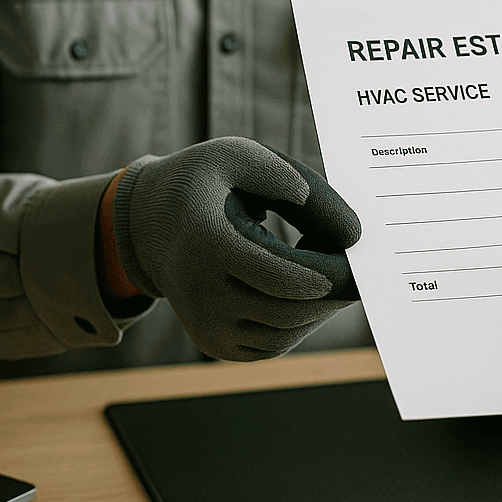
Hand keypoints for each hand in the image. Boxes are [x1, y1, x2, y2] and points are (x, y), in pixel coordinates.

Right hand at [106, 137, 361, 360]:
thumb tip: (348, 230)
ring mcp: (206, 327)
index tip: (356, 253)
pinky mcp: (215, 345)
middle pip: (290, 309)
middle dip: (333, 290)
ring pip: (286, 334)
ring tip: (325, 267)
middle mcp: (200, 294)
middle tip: (353, 261)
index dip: (328, 274)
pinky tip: (304, 287)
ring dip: (320, 306)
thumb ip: (292, 180)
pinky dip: (300, 321)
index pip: (281, 277)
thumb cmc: (202, 184)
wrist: (145, 225)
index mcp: (205, 243)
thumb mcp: (238, 156)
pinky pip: (273, 345)